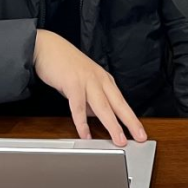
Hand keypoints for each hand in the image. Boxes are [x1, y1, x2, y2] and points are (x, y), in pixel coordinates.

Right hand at [32, 30, 146, 146]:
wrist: (47, 47)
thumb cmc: (65, 64)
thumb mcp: (84, 82)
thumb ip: (91, 100)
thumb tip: (96, 116)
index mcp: (104, 80)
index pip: (122, 102)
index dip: (132, 119)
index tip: (140, 132)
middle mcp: (99, 80)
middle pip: (118, 104)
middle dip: (130, 123)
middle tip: (139, 137)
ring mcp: (87, 81)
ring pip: (103, 106)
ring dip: (112, 124)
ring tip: (118, 140)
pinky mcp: (72, 83)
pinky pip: (79, 106)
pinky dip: (82, 122)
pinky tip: (85, 134)